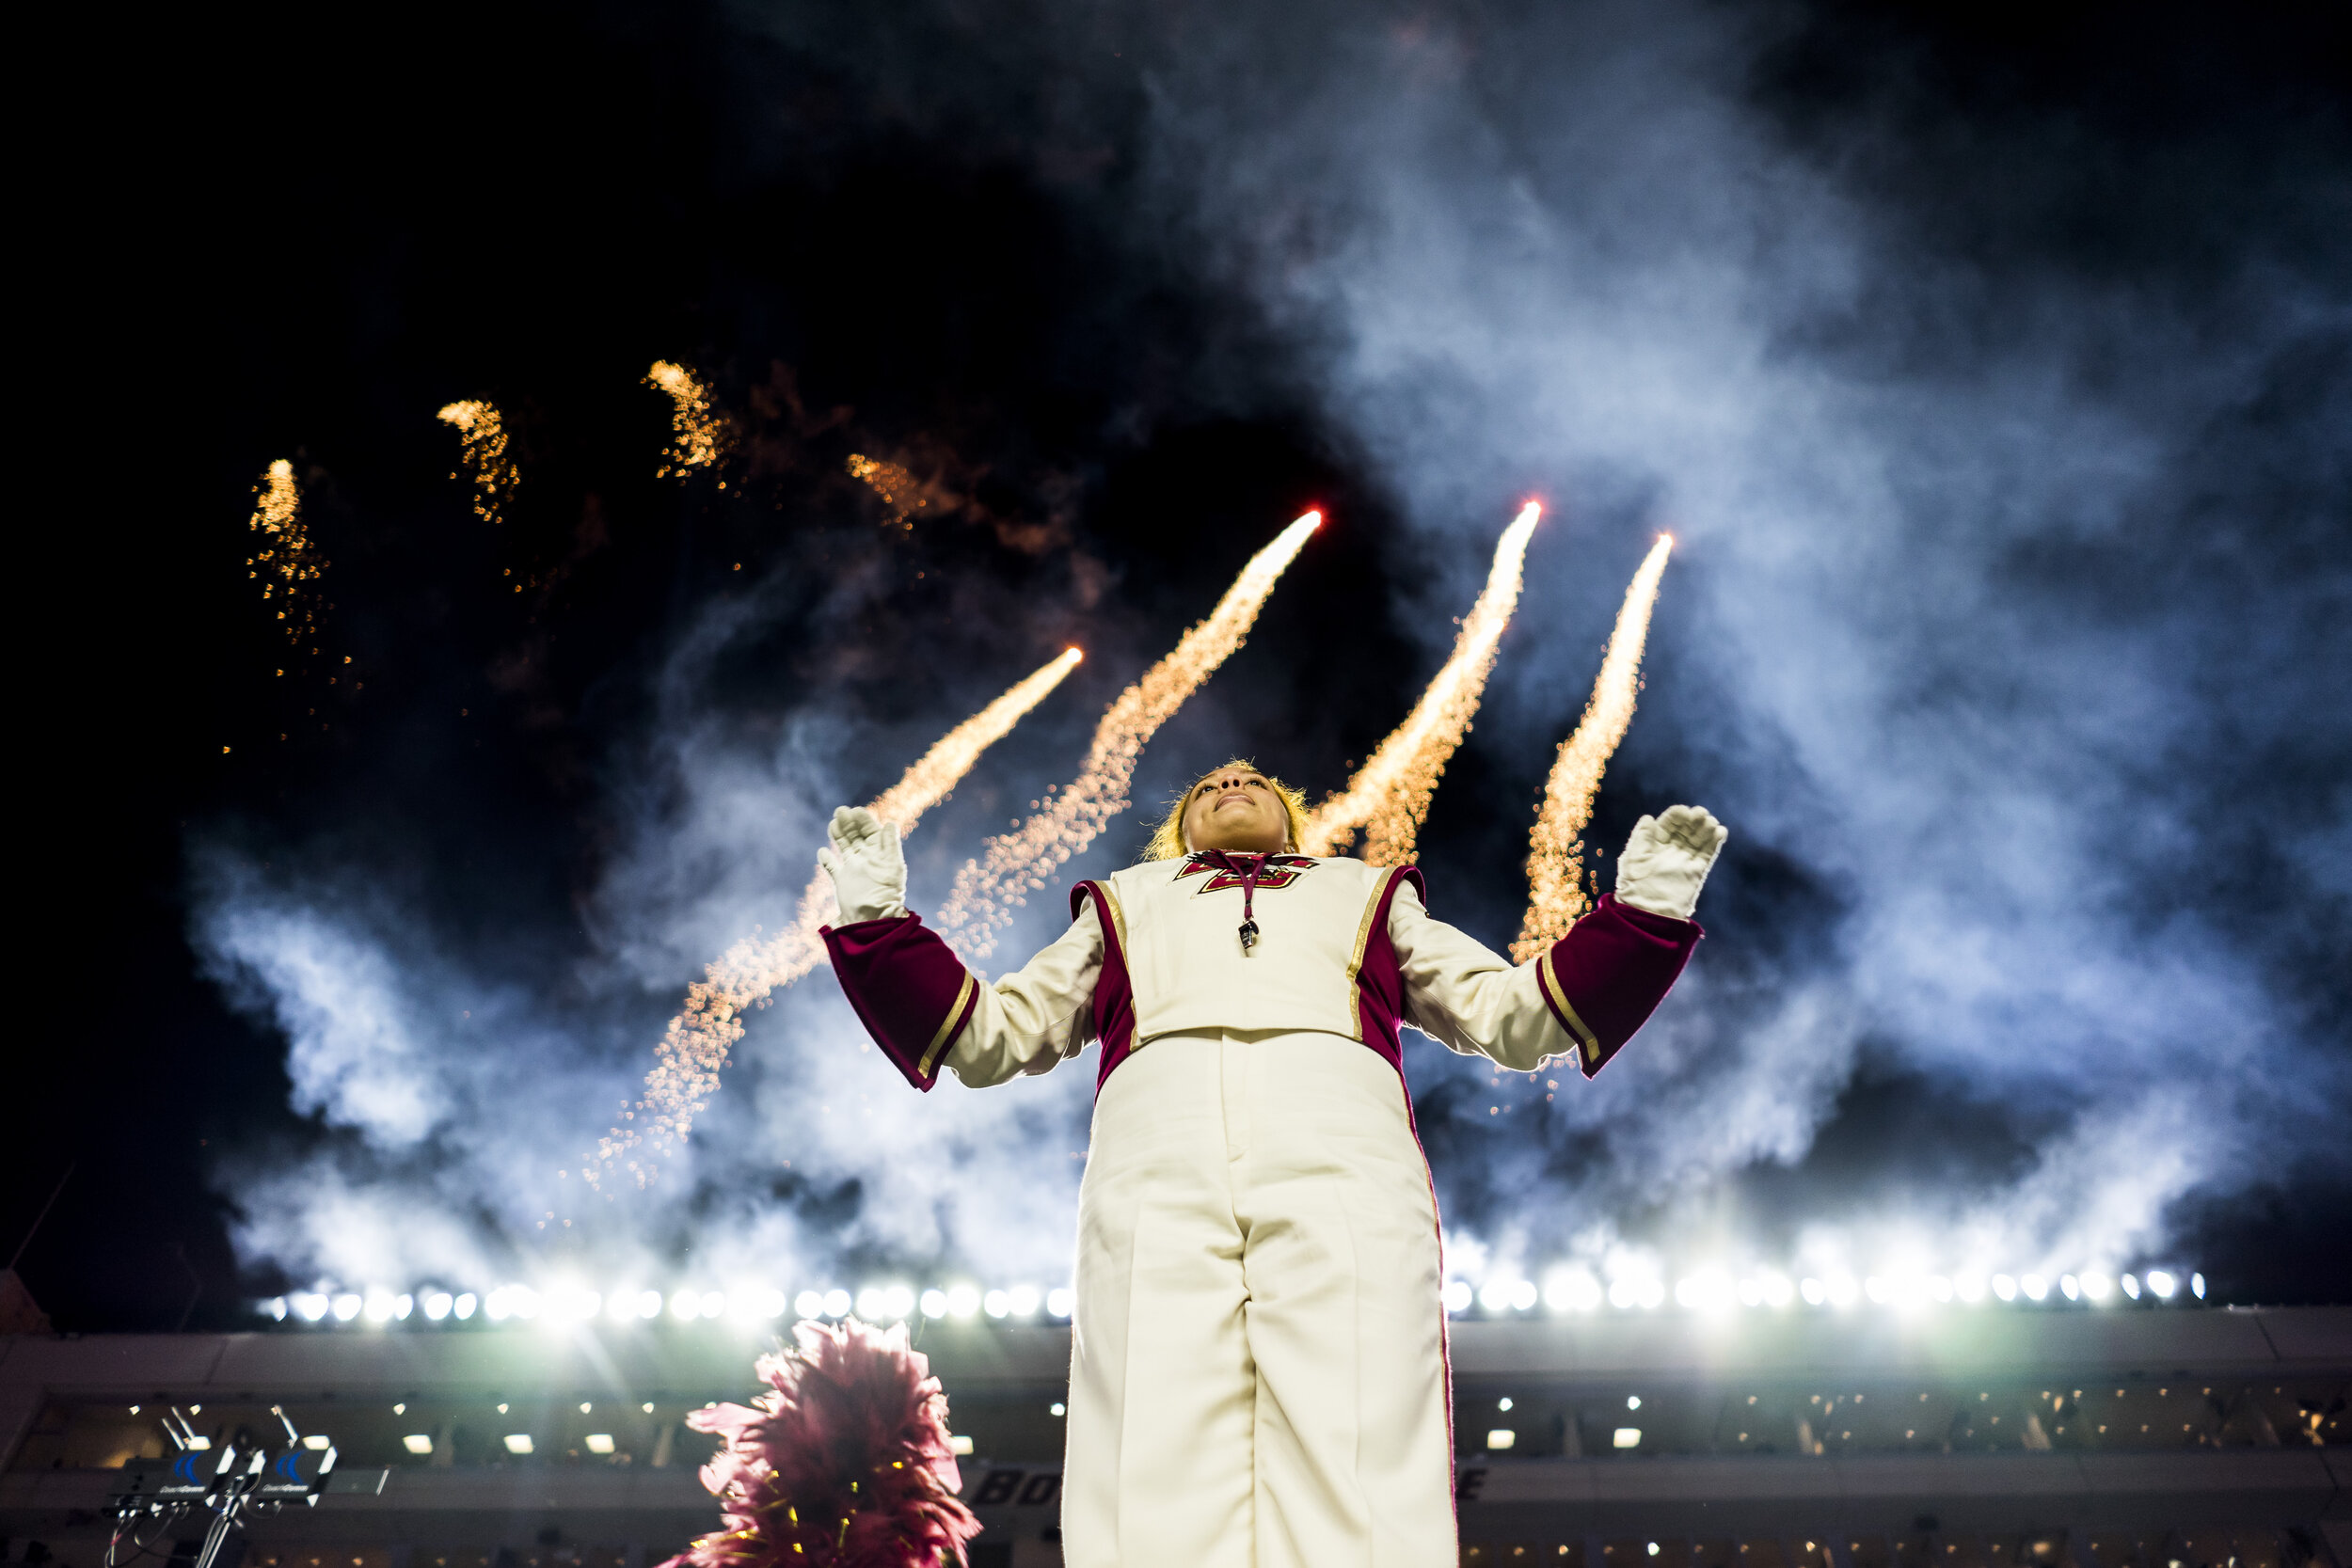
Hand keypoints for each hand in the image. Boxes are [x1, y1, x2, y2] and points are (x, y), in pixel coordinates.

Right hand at [816, 806, 907, 923]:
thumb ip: (890, 845)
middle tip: (840, 811)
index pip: (871, 832)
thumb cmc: (886, 893)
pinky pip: (832, 867)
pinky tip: (822, 851)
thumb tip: (890, 824)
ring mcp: (854, 869)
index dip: (864, 821)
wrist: (873, 917)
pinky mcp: (842, 881)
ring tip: (832, 823)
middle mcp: (866, 859)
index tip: (856, 810)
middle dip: (848, 823)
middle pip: (856, 836)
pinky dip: (826, 859)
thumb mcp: (892, 867)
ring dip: (838, 835)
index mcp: (880, 854)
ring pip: (844, 847)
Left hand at [1613, 804, 1726, 920]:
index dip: (1676, 816)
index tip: (1684, 811)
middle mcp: (1669, 851)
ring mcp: (1683, 861)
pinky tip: (1720, 831)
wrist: (1647, 912)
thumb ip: (1642, 836)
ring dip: (1706, 829)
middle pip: (1685, 830)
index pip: (1667, 825)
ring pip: (1698, 840)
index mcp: (1652, 845)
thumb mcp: (1633, 858)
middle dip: (1694, 820)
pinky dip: (1714, 843)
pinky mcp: (1695, 872)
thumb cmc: (1634, 886)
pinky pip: (1707, 854)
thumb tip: (1649, 817)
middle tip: (1701, 813)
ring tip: (1711, 822)